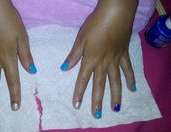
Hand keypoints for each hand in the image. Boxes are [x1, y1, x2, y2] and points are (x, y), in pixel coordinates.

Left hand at [61, 0, 137, 118]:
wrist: (115, 14)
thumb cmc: (95, 25)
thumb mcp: (80, 39)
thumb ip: (74, 55)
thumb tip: (64, 68)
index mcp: (91, 59)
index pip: (83, 79)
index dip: (79, 93)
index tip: (77, 105)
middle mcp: (103, 63)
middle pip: (100, 84)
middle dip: (97, 100)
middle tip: (98, 114)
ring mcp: (115, 60)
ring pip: (116, 80)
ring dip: (115, 95)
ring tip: (115, 108)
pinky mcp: (124, 54)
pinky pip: (128, 69)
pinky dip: (130, 79)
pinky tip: (132, 89)